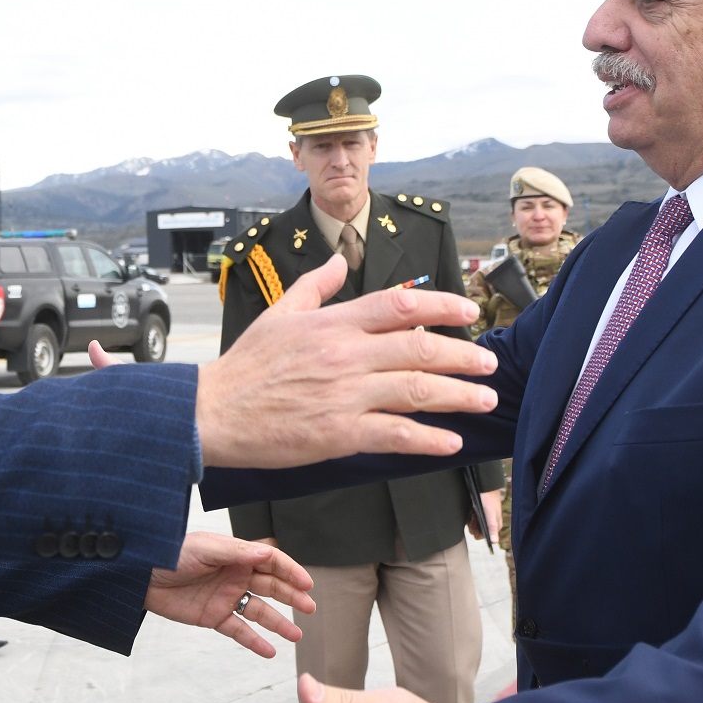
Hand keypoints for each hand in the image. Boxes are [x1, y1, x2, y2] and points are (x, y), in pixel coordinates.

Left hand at [145, 532, 315, 657]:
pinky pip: (238, 630)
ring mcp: (225, 597)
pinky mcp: (212, 616)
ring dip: (278, 623)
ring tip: (296, 636)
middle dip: (292, 597)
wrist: (139, 575)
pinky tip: (270, 651)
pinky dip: (254, 641)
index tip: (307, 585)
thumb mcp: (206, 549)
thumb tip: (268, 553)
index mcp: (236, 555)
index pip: (272, 562)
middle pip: (271, 587)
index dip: (291, 572)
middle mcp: (235, 575)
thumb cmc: (170, 553)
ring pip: (259, 611)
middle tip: (310, 608)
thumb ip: (237, 553)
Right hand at [193, 256, 496, 467]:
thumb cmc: (247, 365)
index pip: (400, 306)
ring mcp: (344, 395)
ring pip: (416, 392)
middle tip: (489, 363)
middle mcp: (345, 355)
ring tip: (483, 400)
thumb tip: (342, 260)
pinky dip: (427, 438)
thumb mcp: (280, 313)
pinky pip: (395, 435)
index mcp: (333, 324)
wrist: (214, 413)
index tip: (469, 311)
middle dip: (463, 356)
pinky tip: (450, 442)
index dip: (442, 307)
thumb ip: (317, 285)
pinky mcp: (339, 433)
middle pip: (420, 350)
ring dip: (457, 396)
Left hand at [474, 489, 501, 545]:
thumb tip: (494, 542)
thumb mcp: (490, 514)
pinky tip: (471, 510)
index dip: (476, 531)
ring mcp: (484, 519)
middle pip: (476, 532)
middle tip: (474, 515)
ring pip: (473, 526)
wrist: (484, 486)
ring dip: (471, 519)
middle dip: (473, 525)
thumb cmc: (489, 499)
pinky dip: (470, 516)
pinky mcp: (479, 514)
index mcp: (495, 527)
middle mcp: (490, 524)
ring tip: (473, 511)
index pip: (482, 537)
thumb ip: (492, 528)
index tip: (475, 523)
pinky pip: (471, 519)